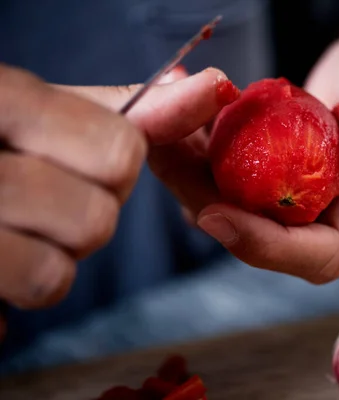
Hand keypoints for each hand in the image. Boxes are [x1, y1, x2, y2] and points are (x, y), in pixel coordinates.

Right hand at [0, 63, 146, 311]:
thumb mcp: (45, 111)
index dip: (120, 165)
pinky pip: (22, 302)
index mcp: (0, 100)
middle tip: (47, 196)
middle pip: (98, 218)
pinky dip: (21, 290)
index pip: (120, 151)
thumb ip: (126, 108)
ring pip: (57, 273)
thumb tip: (208, 87)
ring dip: (53, 255)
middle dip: (89, 214)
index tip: (93, 159)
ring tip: (18, 226)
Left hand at [63, 15, 338, 284]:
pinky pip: (220, 166)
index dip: (263, 246)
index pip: (314, 256)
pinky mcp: (258, 172)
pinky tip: (172, 100)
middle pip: (251, 230)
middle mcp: (311, 217)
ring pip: (224, 198)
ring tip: (156, 119)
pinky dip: (191, 138)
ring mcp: (281, 197)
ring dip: (182, 165)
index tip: (216, 216)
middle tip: (161, 153)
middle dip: (199, 197)